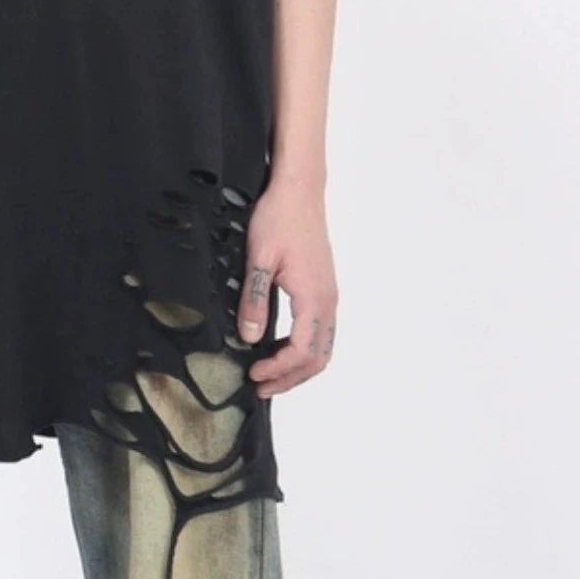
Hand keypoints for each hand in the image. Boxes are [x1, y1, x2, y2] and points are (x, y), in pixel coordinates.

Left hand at [236, 174, 336, 396]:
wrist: (299, 191)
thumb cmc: (279, 219)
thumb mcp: (258, 259)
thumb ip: (254, 301)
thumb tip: (250, 337)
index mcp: (314, 298)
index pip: (302, 352)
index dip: (278, 370)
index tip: (253, 374)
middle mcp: (328, 301)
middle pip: (318, 358)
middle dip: (290, 378)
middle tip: (261, 387)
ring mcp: (329, 296)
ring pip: (323, 348)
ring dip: (298, 367)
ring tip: (269, 374)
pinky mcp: (324, 290)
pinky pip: (320, 332)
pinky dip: (303, 349)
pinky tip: (279, 347)